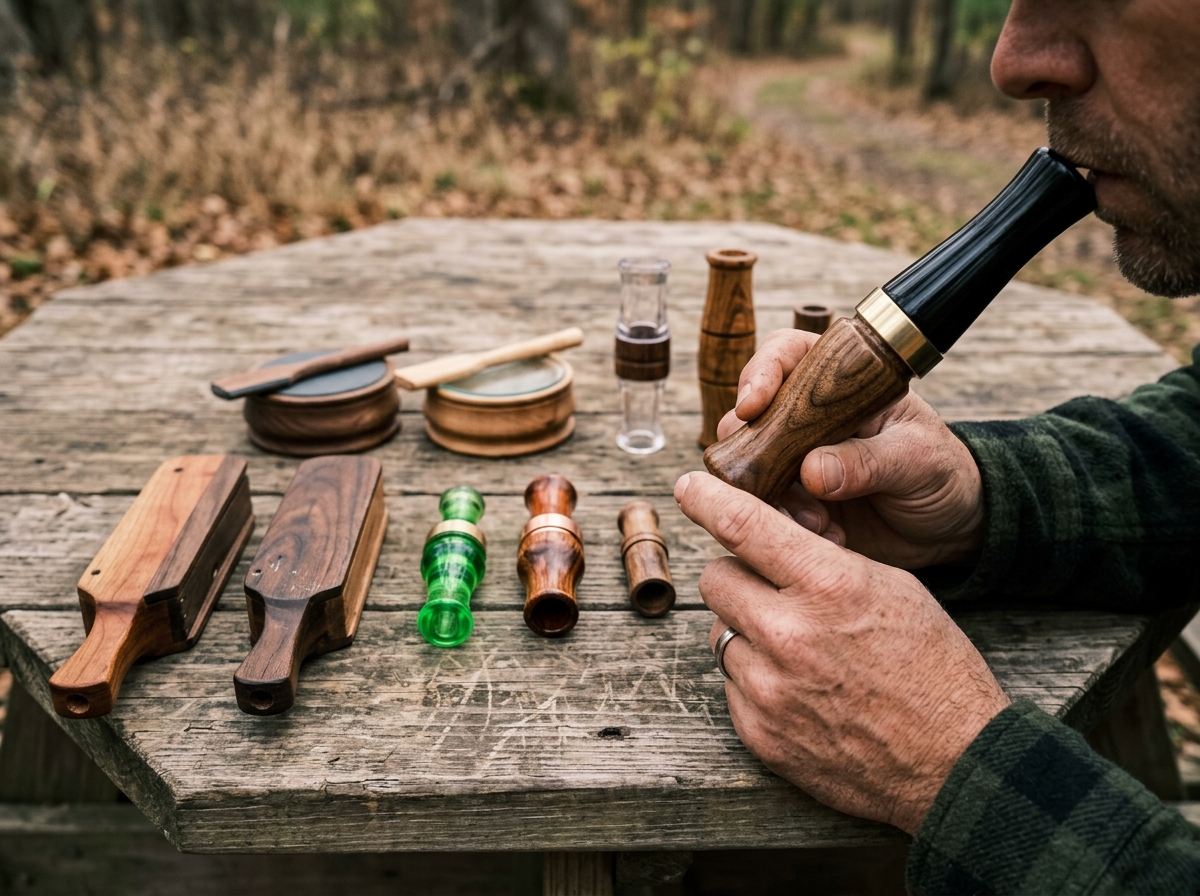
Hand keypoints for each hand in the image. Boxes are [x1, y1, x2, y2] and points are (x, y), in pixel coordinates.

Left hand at [675, 470, 1010, 833]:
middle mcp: (788, 634)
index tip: (688, 486)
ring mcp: (769, 689)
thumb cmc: (933, 668)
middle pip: (715, 578)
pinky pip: (731, 685)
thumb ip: (822, 560)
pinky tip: (800, 689)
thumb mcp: (891, 588)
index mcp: (828, 586)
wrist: (955, 763)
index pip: (742, 525)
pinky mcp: (760, 733)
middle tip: (771, 589)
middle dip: (738, 576)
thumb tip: (766, 539)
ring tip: (798, 648)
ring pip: (719, 633)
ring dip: (747, 632)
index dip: (705, 498)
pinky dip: (756, 681)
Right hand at [721, 328, 986, 567]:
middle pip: (751, 414)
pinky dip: (786, 524)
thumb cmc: (940, 473)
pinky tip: (826, 534)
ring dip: (771, 496)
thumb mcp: (917, 459)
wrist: (949, 528)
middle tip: (766, 476)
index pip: (787, 355)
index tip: (752, 406)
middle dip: (751, 447)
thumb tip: (812, 471)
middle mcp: (808, 417)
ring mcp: (796, 460)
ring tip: (817, 520)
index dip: (761, 373)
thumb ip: (868, 461)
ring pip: (751, 466)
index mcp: (841, 383)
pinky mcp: (795, 502)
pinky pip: (767, 509)